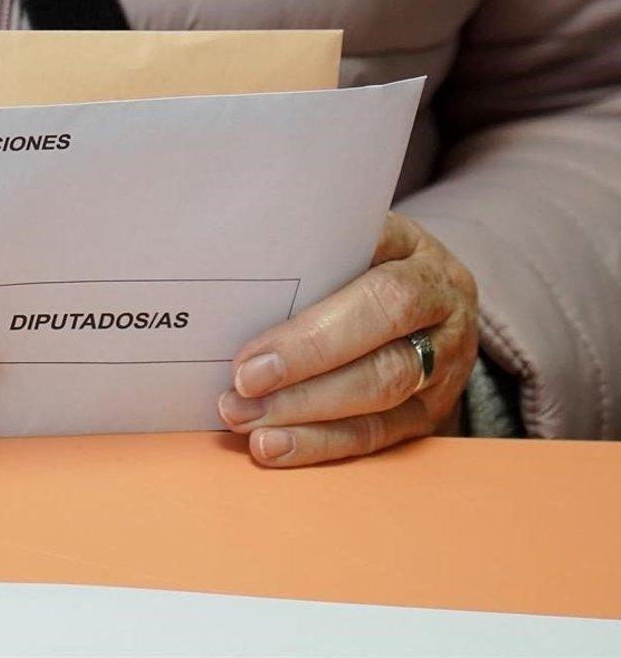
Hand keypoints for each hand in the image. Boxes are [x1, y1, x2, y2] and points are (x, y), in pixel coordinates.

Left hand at [219, 212, 477, 465]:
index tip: (252, 354)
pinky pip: (376, 435)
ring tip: (246, 421)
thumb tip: (239, 279)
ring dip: (305, 416)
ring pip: (380, 399)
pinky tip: (275, 447)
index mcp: (421, 260)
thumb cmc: (368, 257)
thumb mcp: (354, 237)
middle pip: (383, 356)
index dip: (316, 333)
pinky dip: (320, 443)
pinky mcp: (430, 412)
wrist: (429, 290)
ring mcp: (443, 367)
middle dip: (304, 378)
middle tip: (242, 391)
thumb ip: (311, 253)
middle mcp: (443, 312)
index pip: (381, 297)